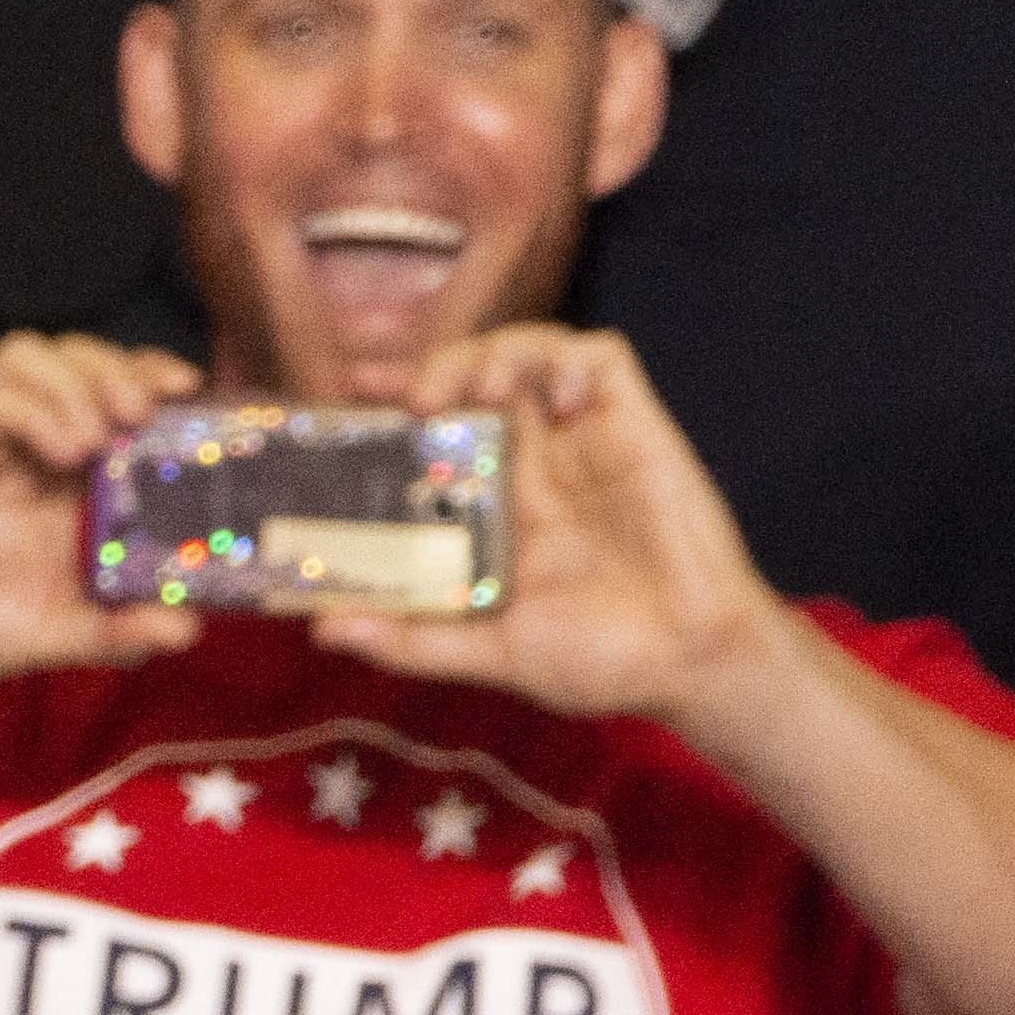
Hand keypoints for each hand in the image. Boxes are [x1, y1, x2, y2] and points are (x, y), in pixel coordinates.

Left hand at [315, 328, 787, 733]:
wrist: (691, 663)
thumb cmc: (599, 660)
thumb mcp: (492, 653)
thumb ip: (413, 639)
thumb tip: (323, 629)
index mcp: (496, 504)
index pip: (437, 429)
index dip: (395, 401)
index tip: (351, 394)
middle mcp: (535, 461)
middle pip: (476, 377)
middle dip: (439, 364)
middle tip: (413, 398)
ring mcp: (584, 440)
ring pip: (532, 351)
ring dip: (498, 352)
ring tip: (484, 391)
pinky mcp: (636, 426)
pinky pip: (603, 360)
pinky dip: (569, 360)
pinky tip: (558, 401)